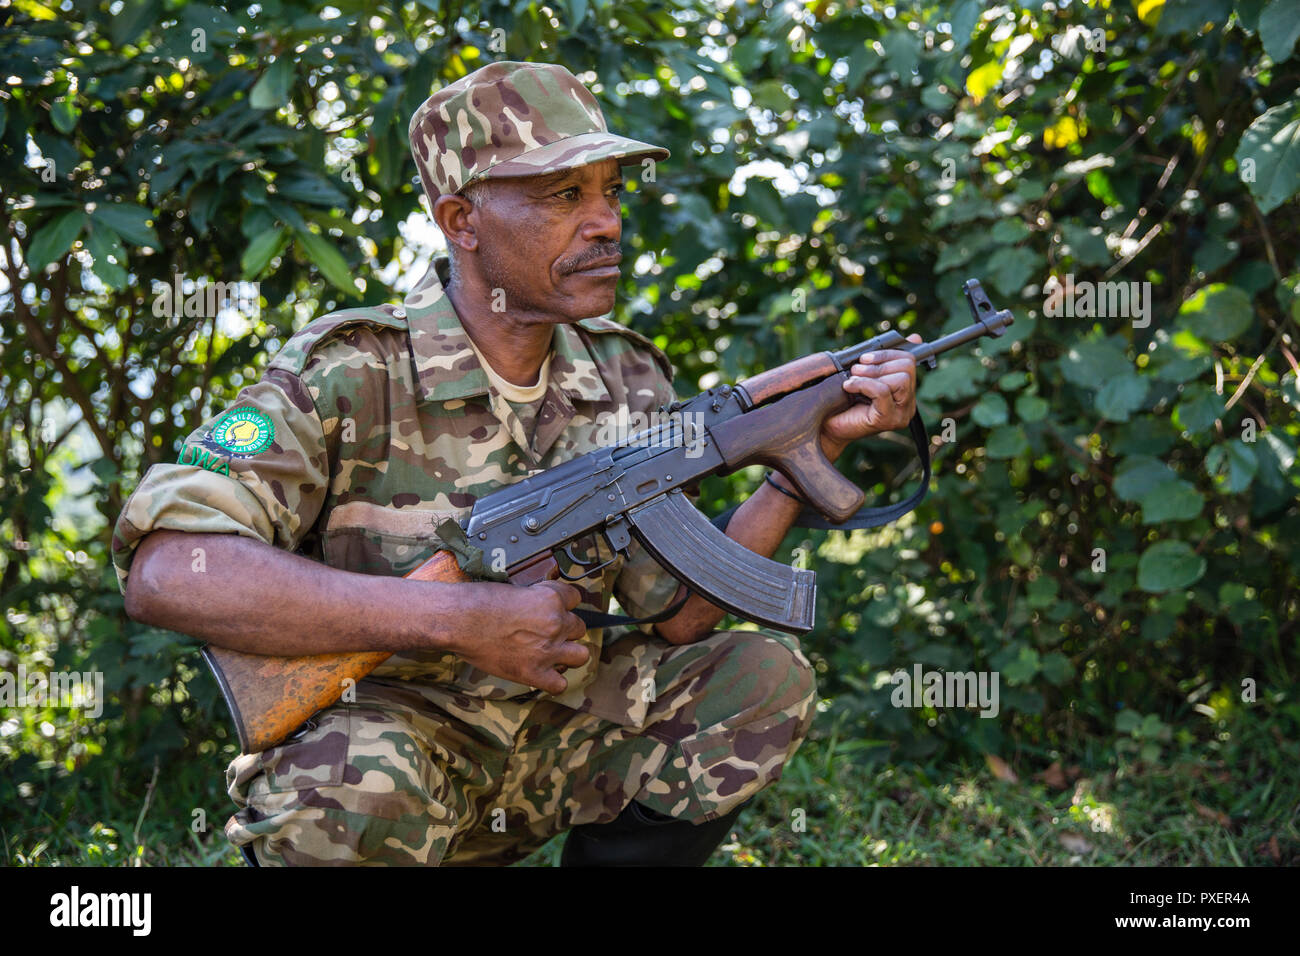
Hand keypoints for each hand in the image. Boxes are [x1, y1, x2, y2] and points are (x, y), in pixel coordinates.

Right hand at [451, 579, 589, 693]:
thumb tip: (543, 607)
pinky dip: (553, 681)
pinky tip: (542, 674)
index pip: (575, 598)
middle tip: (543, 631)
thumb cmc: (480, 601)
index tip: (550, 608)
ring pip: (581, 655)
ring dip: (569, 653)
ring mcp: (547, 650)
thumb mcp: (516, 589)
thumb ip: (536, 599)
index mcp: (551, 598)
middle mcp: (555, 623)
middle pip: (579, 627)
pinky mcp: (533, 673)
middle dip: (564, 629)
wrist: (459, 621)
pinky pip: (560, 684)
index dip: (563, 603)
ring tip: (552, 652)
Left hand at [820, 334, 921, 457]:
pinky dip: (863, 384)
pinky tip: (849, 388)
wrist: (825, 428)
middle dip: (879, 363)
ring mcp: (900, 414)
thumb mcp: (863, 376)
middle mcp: (907, 404)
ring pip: (900, 379)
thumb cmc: (842, 403)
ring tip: (853, 379)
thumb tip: (914, 337)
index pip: (909, 362)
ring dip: (872, 374)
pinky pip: (882, 391)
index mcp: (904, 392)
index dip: (887, 353)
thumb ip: (881, 360)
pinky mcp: (888, 420)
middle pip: (907, 368)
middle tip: (856, 370)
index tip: (865, 357)